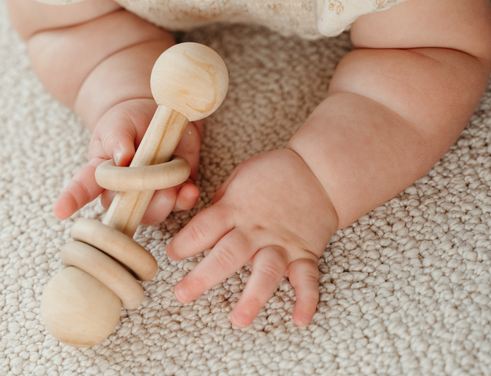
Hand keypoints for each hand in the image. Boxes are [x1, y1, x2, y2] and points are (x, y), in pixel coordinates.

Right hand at [53, 98, 202, 224]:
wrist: (159, 113)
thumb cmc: (130, 119)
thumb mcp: (120, 122)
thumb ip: (118, 138)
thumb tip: (122, 157)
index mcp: (102, 172)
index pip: (82, 187)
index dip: (71, 199)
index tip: (60, 211)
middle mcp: (123, 190)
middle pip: (124, 210)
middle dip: (139, 204)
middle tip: (156, 188)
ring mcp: (149, 194)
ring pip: (153, 212)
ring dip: (165, 203)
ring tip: (176, 187)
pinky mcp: (175, 191)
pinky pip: (180, 204)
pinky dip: (186, 199)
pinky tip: (189, 190)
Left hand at [166, 149, 337, 327]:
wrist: (319, 171)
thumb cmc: (274, 173)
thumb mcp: (239, 178)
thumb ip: (221, 205)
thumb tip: (205, 228)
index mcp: (236, 209)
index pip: (204, 228)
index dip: (184, 243)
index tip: (172, 255)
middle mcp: (257, 229)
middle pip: (228, 255)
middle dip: (204, 276)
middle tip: (183, 295)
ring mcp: (282, 243)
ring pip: (266, 271)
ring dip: (253, 296)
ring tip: (239, 319)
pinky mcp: (306, 252)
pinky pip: (308, 278)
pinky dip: (306, 300)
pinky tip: (300, 319)